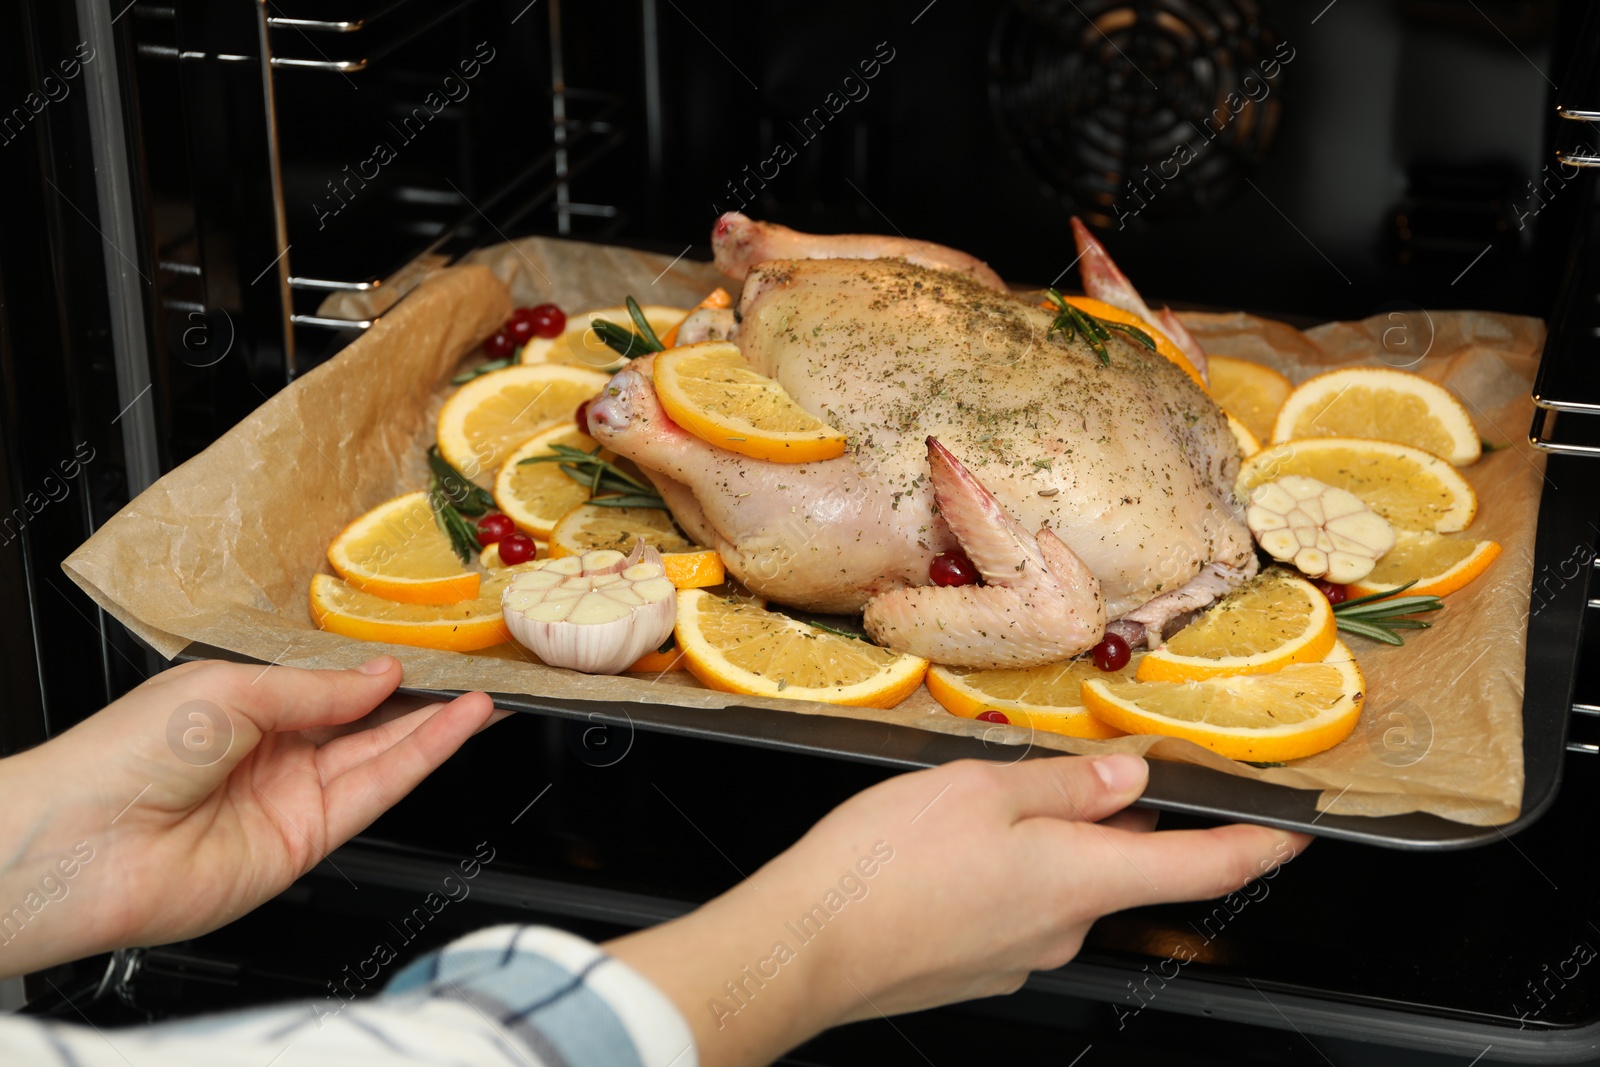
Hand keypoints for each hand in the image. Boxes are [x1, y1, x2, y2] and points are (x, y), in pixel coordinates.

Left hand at [0, 657, 493, 977]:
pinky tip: (452, 727)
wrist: (82, 846)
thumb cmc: (120, 758)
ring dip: (436, 726)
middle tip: (475, 670)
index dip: (381, 669)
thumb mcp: (228, 692)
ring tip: (482, 696)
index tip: (431, 648)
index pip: (330, 685)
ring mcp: (291, 798)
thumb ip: (316, 688)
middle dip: (423, 697)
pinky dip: (421, 758)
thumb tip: (381, 676)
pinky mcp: (307, 841)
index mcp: (242, 707)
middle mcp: (271, 753)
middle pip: (365, 721)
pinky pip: (377, 793)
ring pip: (381, 755)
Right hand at [606, 754, 1308, 1066]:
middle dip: (1098, 818)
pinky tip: (939, 853)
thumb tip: (1128, 779)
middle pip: (1116, 865)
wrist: (807, 949)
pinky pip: (1011, 910)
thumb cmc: (887, 866)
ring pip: (1056, 884)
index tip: (1292, 833)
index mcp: (1083, 877)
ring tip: (962, 810)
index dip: (1258, 846)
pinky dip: (995, 876)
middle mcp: (1065, 928)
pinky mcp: (978, 967)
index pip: (1203, 866)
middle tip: (1046, 773)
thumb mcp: (982, 788)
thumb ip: (1065, 783)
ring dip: (1035, 844)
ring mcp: (1021, 955)